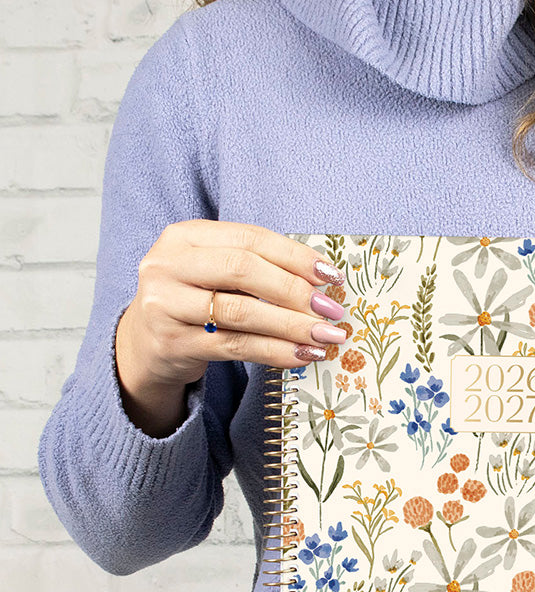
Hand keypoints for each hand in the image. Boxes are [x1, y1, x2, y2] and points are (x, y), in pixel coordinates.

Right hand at [115, 220, 347, 435]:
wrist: (145, 342)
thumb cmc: (195, 300)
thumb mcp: (215, 272)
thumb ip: (258, 267)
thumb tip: (322, 281)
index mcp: (184, 236)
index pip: (250, 239)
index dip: (295, 257)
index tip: (331, 276)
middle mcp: (168, 266)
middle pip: (243, 270)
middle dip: (295, 290)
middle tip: (331, 309)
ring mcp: (166, 306)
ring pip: (241, 312)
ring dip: (291, 325)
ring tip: (325, 336)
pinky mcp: (173, 344)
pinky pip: (235, 346)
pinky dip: (275, 351)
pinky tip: (302, 355)